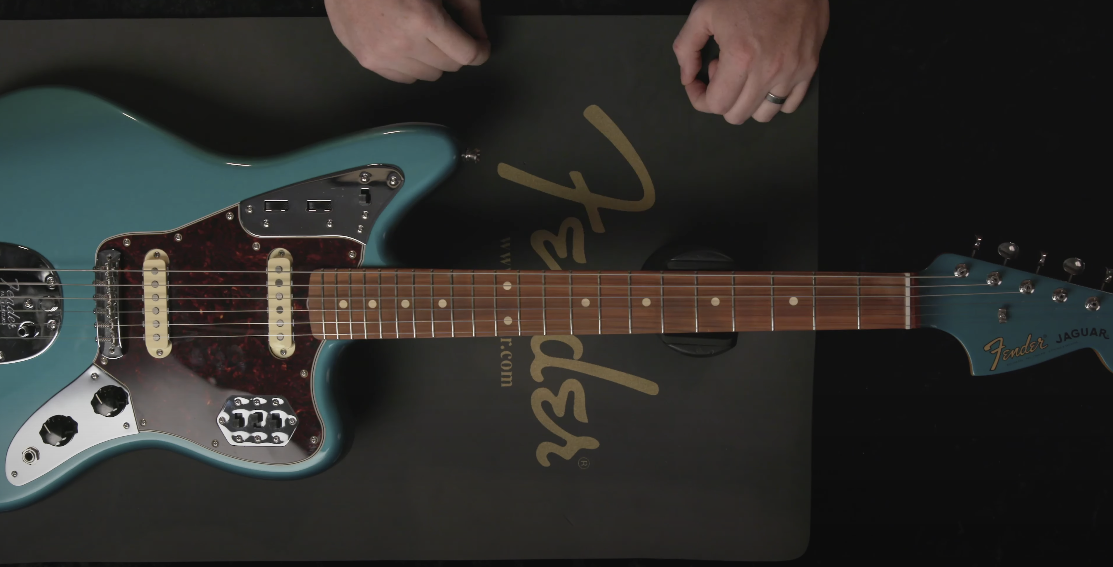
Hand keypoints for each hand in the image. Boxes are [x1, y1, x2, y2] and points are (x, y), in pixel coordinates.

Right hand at [324, 0, 489, 82]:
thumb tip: (478, 34)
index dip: (480, 50)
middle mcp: (403, 42)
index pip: (467, 54)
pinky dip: (411, 64)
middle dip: (454, 50)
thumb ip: (466, 9)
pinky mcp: (368, 60)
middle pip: (450, 66)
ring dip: (432, 59)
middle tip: (447, 31)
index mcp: (423, 19)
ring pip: (428, 75)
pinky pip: (404, 78)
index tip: (480, 46)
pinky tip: (406, 43)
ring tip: (422, 34)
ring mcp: (383, 54)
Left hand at [673, 0, 828, 123]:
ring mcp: (792, 72)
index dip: (700, 99)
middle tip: (722, 71)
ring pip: (763, 114)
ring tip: (745, 73)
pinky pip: (789, 104)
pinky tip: (765, 78)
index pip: (716, 105)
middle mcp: (768, 71)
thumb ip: (686, 47)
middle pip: (737, 115)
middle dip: (722, 99)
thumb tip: (687, 76)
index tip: (697, 85)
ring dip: (747, 101)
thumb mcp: (705, 11)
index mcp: (741, 57)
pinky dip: (774, 99)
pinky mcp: (808, 68)